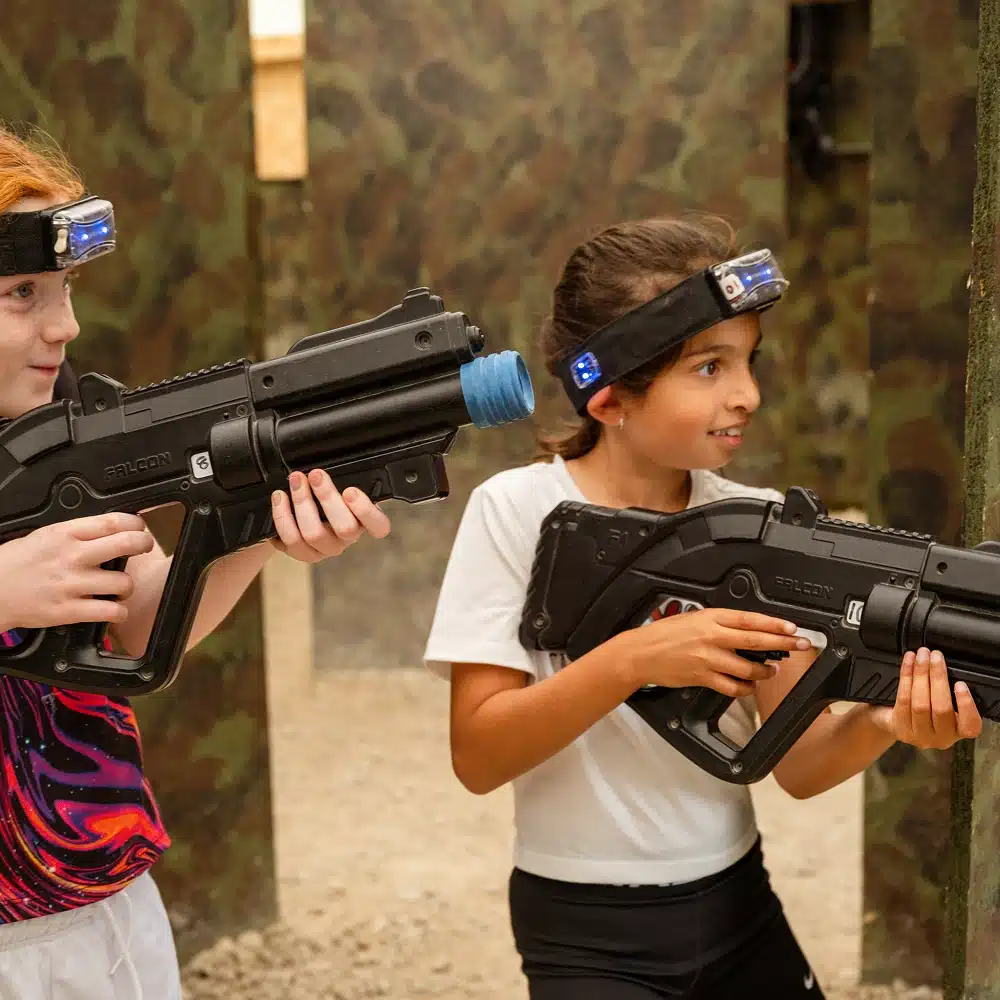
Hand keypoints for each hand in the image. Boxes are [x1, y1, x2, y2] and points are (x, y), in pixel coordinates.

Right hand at [0, 513, 153, 629]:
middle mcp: (72, 557)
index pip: (114, 521)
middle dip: (143, 544)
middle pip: (127, 544)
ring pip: (124, 582)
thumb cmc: (17, 563)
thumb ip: (79, 533)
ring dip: (127, 586)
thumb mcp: (45, 536)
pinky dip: (119, 612)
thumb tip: (112, 529)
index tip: (139, 527)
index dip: (136, 524)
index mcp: (65, 534)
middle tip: (143, 548)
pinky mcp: (68, 611)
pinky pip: (111, 611)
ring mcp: (71, 584)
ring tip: (119, 587)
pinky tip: (114, 609)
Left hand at [270, 469, 390, 562]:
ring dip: (302, 503)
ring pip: (314, 534)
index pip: (379, 526)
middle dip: (327, 498)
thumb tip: (338, 456)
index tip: (350, 490)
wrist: (299, 510)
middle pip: (345, 528)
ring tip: (295, 480)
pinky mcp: (302, 553)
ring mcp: (325, 548)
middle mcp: (347, 538)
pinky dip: (283, 516)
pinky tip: (280, 497)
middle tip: (315, 475)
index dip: (366, 511)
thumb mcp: (341, 482)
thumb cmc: (326, 493)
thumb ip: (345, 476)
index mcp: (364, 521)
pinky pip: (291, 540)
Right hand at [621, 608, 811, 697]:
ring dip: (764, 671)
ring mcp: (708, 658)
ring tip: (771, 671)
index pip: (749, 620)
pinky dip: (745, 688)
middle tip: (800, 645)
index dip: (774, 623)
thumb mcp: (693, 618)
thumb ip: (719, 622)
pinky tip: (749, 686)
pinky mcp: (703, 677)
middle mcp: (712, 637)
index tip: (791, 627)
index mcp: (710, 618)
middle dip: (782, 643)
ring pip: (747, 668)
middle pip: (755, 641)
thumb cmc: (665, 634)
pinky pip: (732, 686)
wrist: (641, 653)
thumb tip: (747, 628)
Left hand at [868, 647, 981, 747]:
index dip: (967, 705)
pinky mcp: (901, 728)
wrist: (894, 724)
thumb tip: (945, 665)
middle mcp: (941, 738)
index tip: (961, 684)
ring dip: (921, 674)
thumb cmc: (925, 711)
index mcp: (958, 732)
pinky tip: (909, 662)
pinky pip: (903, 698)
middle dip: (938, 678)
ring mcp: (919, 735)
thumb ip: (948, 693)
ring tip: (921, 655)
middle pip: (941, 708)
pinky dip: (906, 676)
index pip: (970, 726)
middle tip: (936, 656)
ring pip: (920, 702)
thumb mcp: (942, 706)